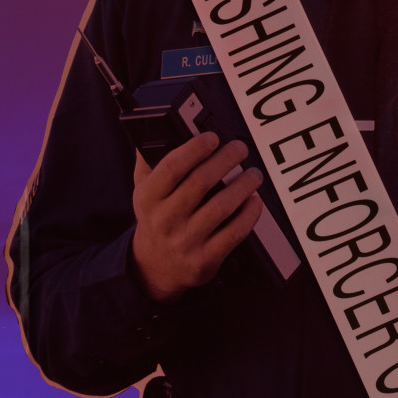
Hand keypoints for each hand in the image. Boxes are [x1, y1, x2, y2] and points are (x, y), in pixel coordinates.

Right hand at [132, 131, 263, 302]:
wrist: (156, 267)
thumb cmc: (156, 221)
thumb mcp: (143, 192)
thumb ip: (149, 162)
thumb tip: (157, 129)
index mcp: (148, 198)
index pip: (171, 167)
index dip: (194, 149)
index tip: (212, 138)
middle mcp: (165, 219)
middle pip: (200, 183)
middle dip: (225, 161)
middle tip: (240, 149)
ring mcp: (186, 240)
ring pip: (221, 206)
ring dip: (243, 185)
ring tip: (254, 174)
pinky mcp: (206, 257)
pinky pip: (234, 232)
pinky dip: (249, 214)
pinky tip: (255, 201)